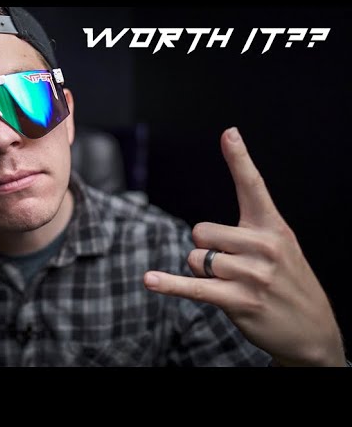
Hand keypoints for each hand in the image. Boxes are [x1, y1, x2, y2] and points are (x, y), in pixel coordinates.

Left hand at [144, 127, 345, 365]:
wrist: (313, 330)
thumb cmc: (288, 283)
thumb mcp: (281, 248)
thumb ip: (250, 229)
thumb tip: (202, 228)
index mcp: (273, 227)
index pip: (253, 186)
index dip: (239, 159)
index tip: (228, 133)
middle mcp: (264, 246)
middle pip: (201, 231)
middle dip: (205, 248)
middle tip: (229, 266)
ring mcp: (252, 275)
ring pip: (195, 258)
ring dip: (202, 272)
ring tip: (231, 285)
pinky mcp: (239, 300)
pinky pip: (194, 286)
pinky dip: (169, 284)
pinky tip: (150, 280)